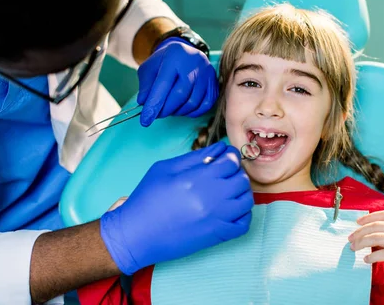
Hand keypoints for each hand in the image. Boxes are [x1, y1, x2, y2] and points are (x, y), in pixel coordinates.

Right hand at [100, 142, 252, 274]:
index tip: (224, 158)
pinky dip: (243, 214)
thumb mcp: (164, 168)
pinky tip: (231, 209)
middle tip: (225, 174)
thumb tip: (219, 149)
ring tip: (228, 191)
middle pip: (241, 179)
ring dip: (241, 192)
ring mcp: (217, 218)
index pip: (231, 161)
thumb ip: (194, 157)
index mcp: (197, 178)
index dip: (230, 156)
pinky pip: (244, 224)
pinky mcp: (217, 235)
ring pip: (247, 200)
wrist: (136, 234)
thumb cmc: (146, 198)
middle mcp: (211, 197)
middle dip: (236, 172)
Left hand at [137, 38, 217, 126]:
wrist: (185, 53)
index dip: (154, 104)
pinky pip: (205, 105)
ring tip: (169, 109)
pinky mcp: (214, 83)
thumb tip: (144, 102)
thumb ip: (146, 85)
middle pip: (180, 95)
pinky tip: (183, 109)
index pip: (163, 84)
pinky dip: (192, 112)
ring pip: (192, 102)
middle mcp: (193, 63)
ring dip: (178, 112)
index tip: (145, 120)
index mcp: (174, 56)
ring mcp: (206, 73)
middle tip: (157, 114)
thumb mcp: (149, 68)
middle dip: (166, 109)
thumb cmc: (164, 62)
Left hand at [348, 211, 383, 269]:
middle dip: (360, 232)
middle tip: (351, 238)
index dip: (367, 218)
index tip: (357, 223)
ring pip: (379, 239)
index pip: (382, 215)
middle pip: (377, 227)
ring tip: (354, 248)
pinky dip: (374, 257)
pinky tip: (367, 259)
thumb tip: (372, 225)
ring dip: (363, 243)